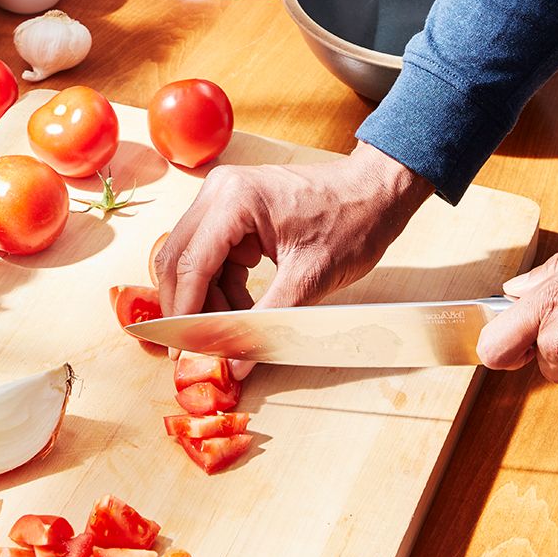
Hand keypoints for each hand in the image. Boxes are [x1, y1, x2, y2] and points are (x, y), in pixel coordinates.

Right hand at [154, 142, 431, 376]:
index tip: (182, 352)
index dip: (183, 312)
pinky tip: (243, 310)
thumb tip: (236, 364)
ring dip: (207, 299)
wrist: (377, 192)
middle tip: (197, 349)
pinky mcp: (234, 210)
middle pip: (180, 259)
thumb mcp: (309, 279)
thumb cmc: (351, 223)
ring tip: (233, 331)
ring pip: (193, 259)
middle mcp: (219, 192)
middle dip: (188, 307)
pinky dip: (222, 285)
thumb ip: (266, 322)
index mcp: (233, 200)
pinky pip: (213, 254)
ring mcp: (224, 198)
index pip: (191, 264)